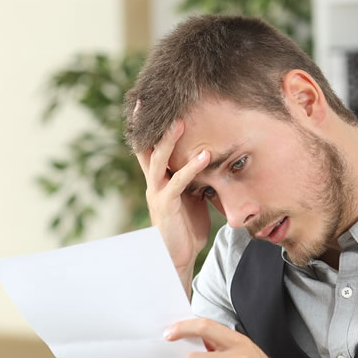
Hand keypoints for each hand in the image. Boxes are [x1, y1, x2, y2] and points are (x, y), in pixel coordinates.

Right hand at [135, 117, 212, 290]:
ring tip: (180, 121)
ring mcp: (157, 193)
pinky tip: (205, 155)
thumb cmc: (186, 227)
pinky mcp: (166, 205)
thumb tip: (210, 158)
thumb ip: (195, 178)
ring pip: (158, 160)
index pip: (149, 146)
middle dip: (149, 124)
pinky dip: (192, 167)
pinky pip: (178, 182)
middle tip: (154, 99)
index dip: (147, 125)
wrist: (177, 258)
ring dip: (169, 140)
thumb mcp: (192, 197)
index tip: (147, 101)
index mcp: (157, 179)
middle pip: (146, 146)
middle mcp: (152, 182)